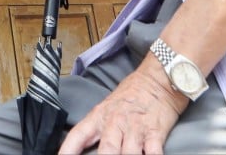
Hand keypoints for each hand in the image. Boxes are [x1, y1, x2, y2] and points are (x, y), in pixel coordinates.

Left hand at [58, 60, 185, 154]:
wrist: (157, 79)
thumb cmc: (131, 95)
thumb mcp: (107, 106)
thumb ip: (97, 127)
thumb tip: (82, 145)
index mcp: (99, 116)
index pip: (78, 134)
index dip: (67, 149)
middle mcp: (116, 123)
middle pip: (107, 150)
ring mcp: (136, 128)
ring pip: (129, 154)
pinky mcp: (155, 132)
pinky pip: (153, 153)